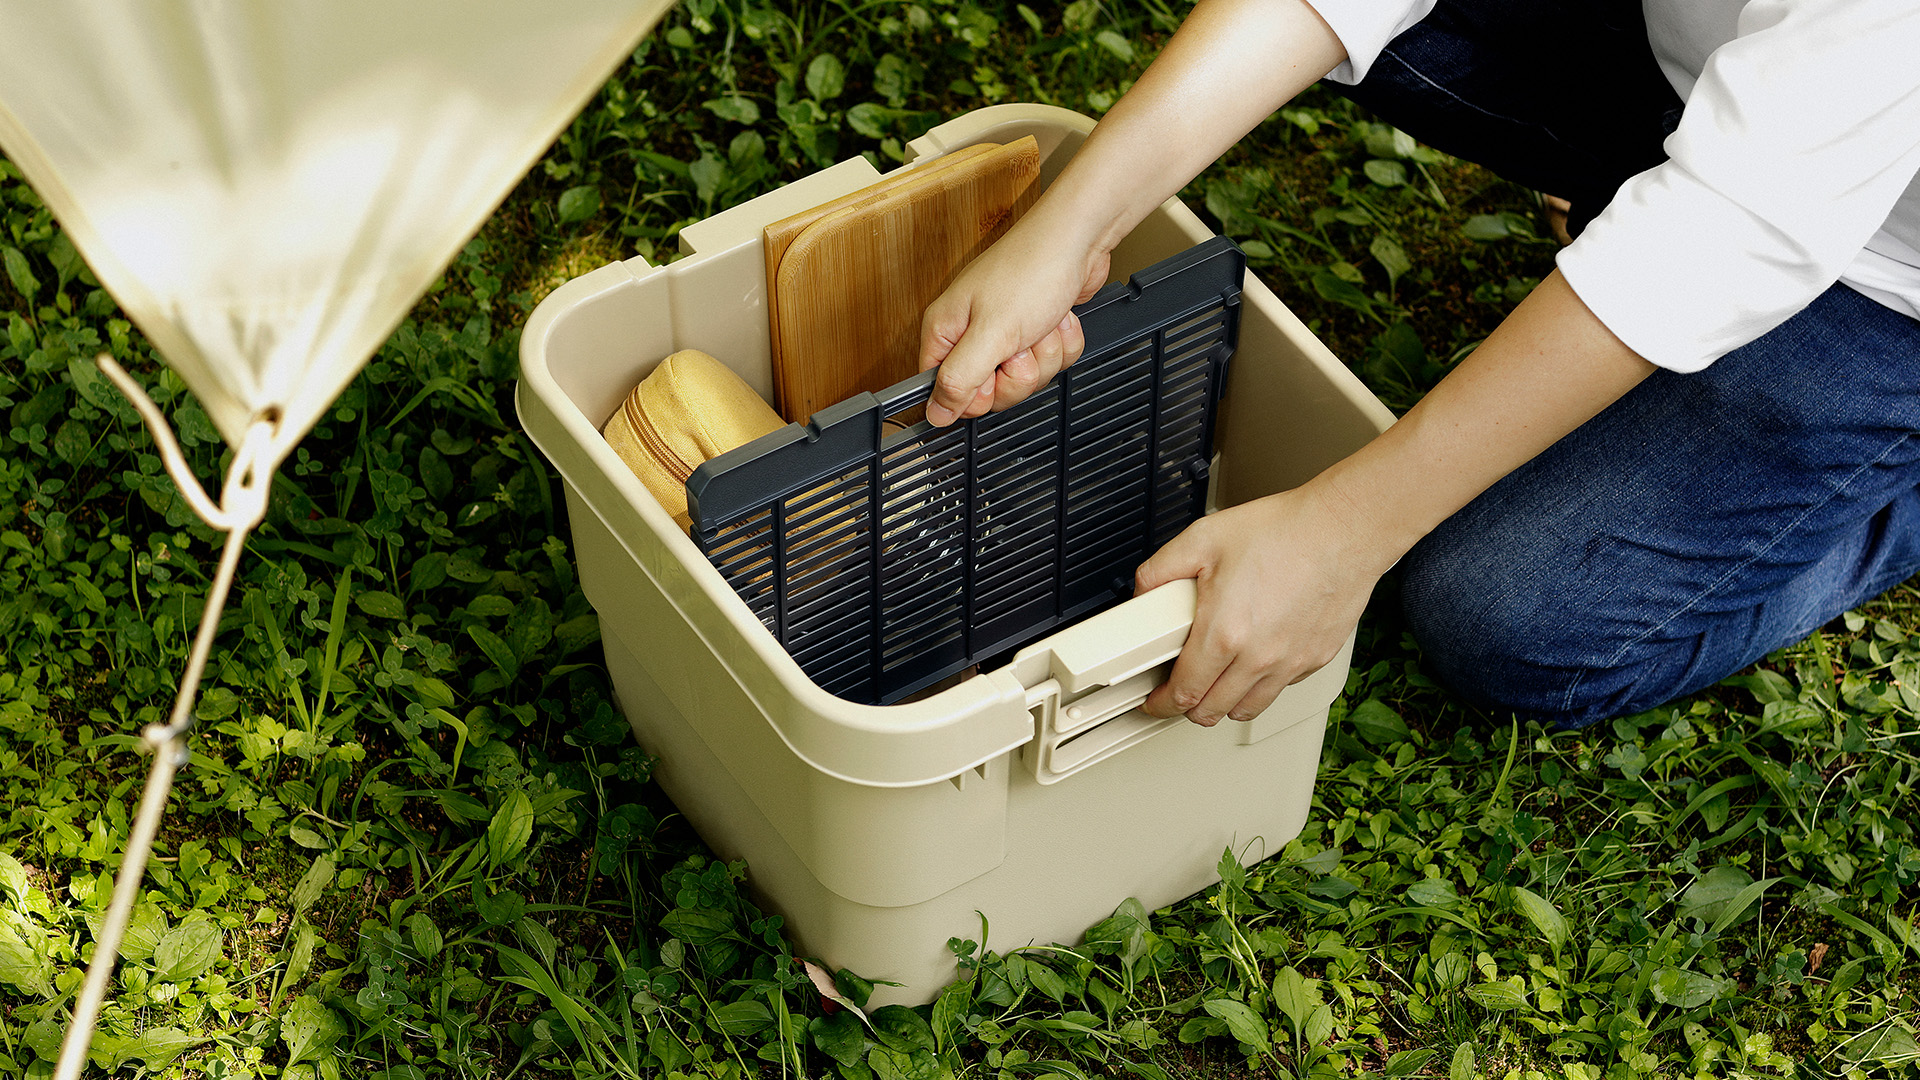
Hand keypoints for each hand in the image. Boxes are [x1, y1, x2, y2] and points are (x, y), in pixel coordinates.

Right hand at [918, 213, 1109, 425]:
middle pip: (992, 390)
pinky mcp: (1036, 328)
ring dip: (1045, 354)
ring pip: (1026, 378)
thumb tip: (934, 414)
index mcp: (947, 330)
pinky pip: (1050, 360)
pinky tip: (1057, 318)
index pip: (947, 390)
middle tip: (1022, 344)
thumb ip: (959, 378)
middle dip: (1020, 373)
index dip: (976, 392)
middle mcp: (972, 332)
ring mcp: (1006, 331)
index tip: (994, 370)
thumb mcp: (991, 334)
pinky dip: (1062, 343)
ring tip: (1041, 323)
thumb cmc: (1032, 270)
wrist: (1080, 239)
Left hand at [1135, 484, 1385, 725]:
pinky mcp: (1315, 660)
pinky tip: (1252, 663)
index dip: (1160, 703)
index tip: (1154, 701)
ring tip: (1213, 684)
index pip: (1183, 693)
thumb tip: (1142, 593)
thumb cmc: (1284, 531)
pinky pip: (1279, 690)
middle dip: (1187, 708)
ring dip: (1223, 704)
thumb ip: (1161, 570)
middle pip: (1212, 712)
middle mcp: (1258, 658)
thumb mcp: (1203, 539)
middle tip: (1178, 693)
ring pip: (1247, 709)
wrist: (1343, 530)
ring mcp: (1290, 664)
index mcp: (1224, 633)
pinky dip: (1260, 686)